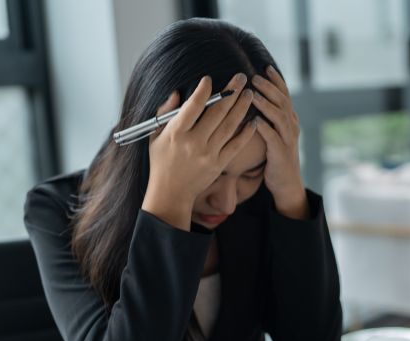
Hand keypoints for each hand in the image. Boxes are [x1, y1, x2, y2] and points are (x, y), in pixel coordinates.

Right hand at [142, 73, 256, 229]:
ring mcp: (208, 154)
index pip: (192, 106)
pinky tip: (254, 121)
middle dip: (230, 92)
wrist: (170, 193)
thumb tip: (177, 93)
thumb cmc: (161, 161)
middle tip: (241, 77)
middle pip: (216, 113)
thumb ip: (165, 113)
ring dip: (241, 108)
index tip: (210, 79)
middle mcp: (194, 143)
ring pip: (229, 126)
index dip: (203, 91)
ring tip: (250, 93)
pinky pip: (236, 146)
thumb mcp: (155, 136)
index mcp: (176, 133)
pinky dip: (246, 133)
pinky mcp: (219, 165)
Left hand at [252, 66, 308, 219]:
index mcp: (289, 120)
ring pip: (279, 116)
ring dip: (266, 104)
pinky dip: (264, 127)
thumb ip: (269, 118)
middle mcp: (291, 126)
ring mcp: (287, 139)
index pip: (285, 95)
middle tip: (254, 77)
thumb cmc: (275, 157)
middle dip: (268, 87)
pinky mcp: (281, 153)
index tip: (265, 67)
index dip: (276, 80)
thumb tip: (254, 99)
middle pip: (282, 101)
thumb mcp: (275, 133)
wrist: (286, 183)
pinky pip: (273, 137)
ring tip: (252, 94)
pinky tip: (254, 120)